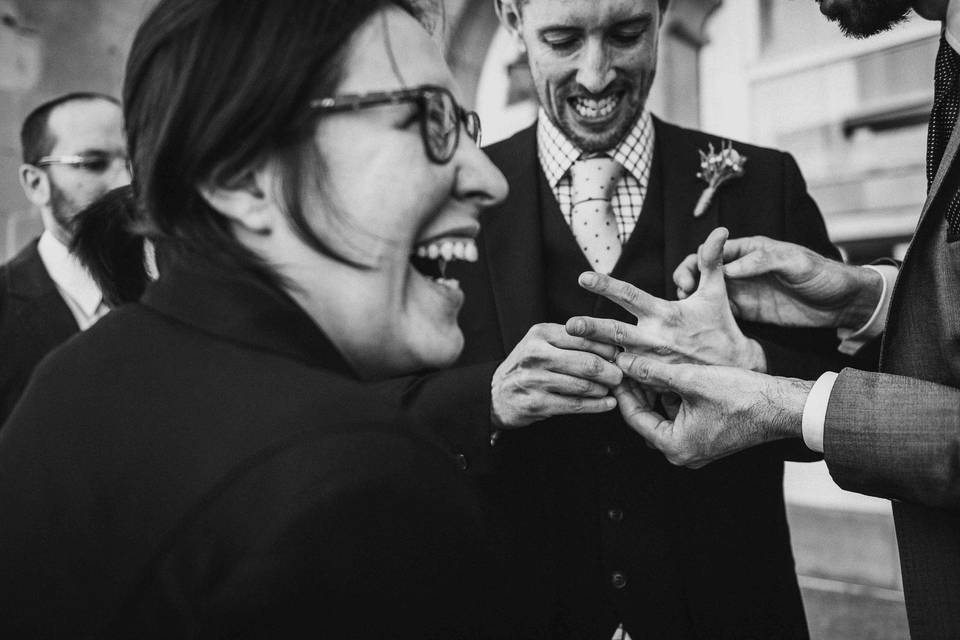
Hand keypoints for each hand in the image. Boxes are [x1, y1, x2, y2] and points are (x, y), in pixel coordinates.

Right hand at [491, 323, 622, 428]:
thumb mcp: (543, 344)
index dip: (608, 347)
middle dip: (611, 370)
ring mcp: (535, 380)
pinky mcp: (537, 404)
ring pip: (584, 385)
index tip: (620, 355)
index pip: (585, 337)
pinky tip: (607, 404)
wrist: (495, 395)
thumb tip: (613, 344)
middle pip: (588, 362)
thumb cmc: (528, 367)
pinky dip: (597, 406)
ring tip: (611, 390)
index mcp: (541, 334)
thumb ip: (572, 341)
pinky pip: (576, 405)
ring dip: (604, 389)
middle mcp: (536, 354)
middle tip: (620, 375)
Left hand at [567, 228, 766, 371]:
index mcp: (664, 314)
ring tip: (570, 347)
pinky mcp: (653, 382)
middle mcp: (655, 338)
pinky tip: (590, 371)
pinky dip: (611, 374)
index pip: (631, 296)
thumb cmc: (720, 326)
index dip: (607, 285)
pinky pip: (627, 378)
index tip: (583, 277)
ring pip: (616, 357)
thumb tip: (719, 230)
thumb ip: (710, 261)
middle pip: (616, 331)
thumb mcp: (715, 292)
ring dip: (595, 353)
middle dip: (591, 328)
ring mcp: (652, 362)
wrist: (736, 369)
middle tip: (569, 325)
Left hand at [613, 353, 812, 467]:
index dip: (623, 390)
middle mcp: (683, 453)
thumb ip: (654, 372)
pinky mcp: (707, 437)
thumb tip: (625, 362)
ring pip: (661, 418)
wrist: (782, 406)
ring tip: (644, 368)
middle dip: (636, 393)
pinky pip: (678, 419)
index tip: (615, 369)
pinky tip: (668, 377)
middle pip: (645, 420)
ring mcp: (696, 447)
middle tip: (626, 367)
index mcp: (674, 447)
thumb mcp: (691, 379)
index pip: (634, 417)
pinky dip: (670, 400)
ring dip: (653, 395)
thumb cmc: (742, 397)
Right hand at [672, 232, 882, 329]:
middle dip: (688, 279)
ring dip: (694, 300)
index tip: (688, 276)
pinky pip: (721, 312)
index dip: (696, 261)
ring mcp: (743, 291)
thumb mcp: (794, 261)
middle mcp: (741, 269)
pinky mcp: (748, 311)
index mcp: (749, 251)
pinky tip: (700, 325)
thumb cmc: (821, 273)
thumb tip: (730, 267)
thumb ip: (762, 261)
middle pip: (704, 271)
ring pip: (708, 293)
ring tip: (686, 310)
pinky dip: (707, 316)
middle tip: (681, 293)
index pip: (714, 251)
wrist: (841, 302)